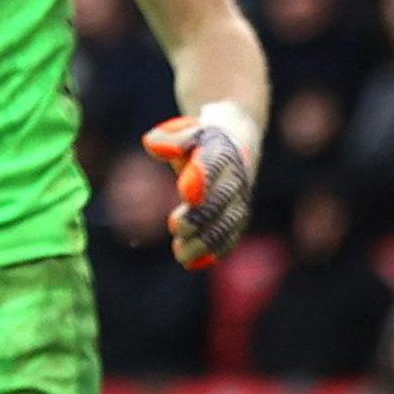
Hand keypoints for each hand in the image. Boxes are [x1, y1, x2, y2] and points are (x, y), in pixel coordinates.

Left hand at [142, 104, 259, 268]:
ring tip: (180, 255)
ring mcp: (239, 199)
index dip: (202, 178)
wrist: (237, 140)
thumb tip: (153, 146)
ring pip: (226, 223)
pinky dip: (214, 252)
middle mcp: (235, 177)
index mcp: (223, 150)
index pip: (215, 164)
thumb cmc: (200, 138)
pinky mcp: (237, 216)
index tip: (186, 192)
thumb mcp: (185, 130)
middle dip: (200, 216)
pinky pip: (230, 236)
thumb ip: (169, 138)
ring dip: (205, 241)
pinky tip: (195, 263)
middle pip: (221, 200)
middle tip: (176, 226)